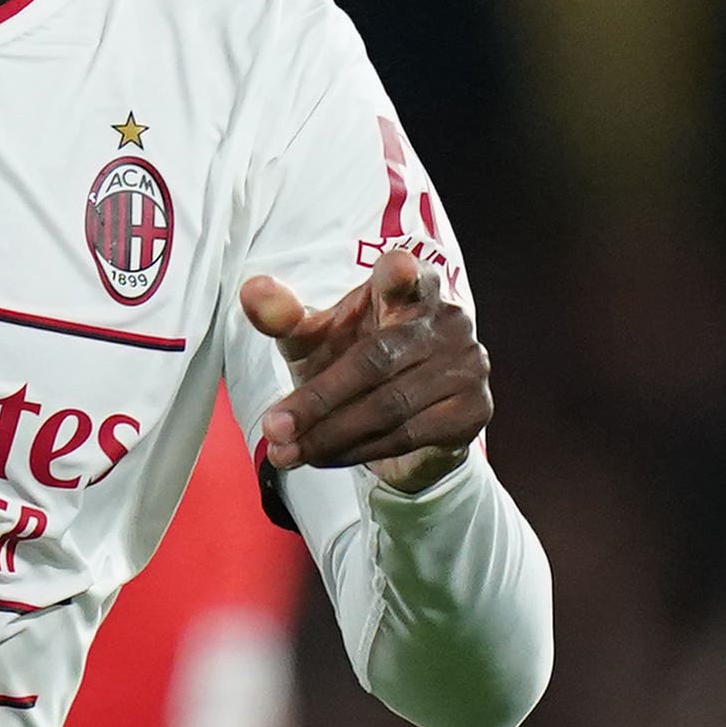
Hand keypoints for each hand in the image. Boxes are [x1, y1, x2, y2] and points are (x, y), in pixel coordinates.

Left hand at [240, 247, 490, 492]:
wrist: (399, 413)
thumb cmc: (349, 356)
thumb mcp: (313, 337)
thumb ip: (283, 316)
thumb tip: (252, 290)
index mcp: (410, 285)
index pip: (405, 275)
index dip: (402, 274)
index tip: (399, 268)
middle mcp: (447, 319)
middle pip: (375, 361)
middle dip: (318, 400)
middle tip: (273, 429)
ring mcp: (467, 364)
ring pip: (389, 407)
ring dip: (330, 435)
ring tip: (285, 453)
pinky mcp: (474, 410)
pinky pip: (408, 436)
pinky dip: (359, 452)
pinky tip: (324, 459)